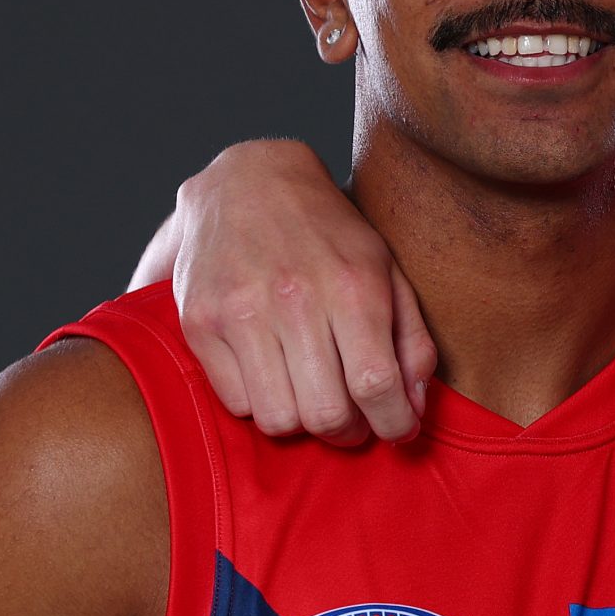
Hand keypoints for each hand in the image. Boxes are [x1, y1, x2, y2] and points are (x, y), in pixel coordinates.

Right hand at [172, 141, 435, 442]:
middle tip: (354, 422)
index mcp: (352, 286)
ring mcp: (242, 312)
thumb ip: (411, 339)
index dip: (393, 423)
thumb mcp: (386, 270)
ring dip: (302, 424)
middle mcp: (295, 299)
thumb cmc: (329, 234)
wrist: (248, 182)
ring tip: (312, 399)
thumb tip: (414, 406)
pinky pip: (237, 402)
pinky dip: (261, 403)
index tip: (398, 430)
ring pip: (278, 419)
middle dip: (349, 433)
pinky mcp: (200, 323)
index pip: (376, 385)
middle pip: (327, 414)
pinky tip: (273, 376)